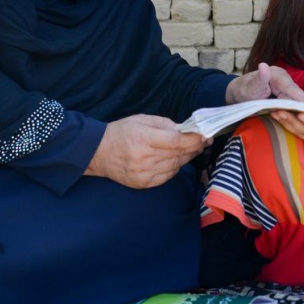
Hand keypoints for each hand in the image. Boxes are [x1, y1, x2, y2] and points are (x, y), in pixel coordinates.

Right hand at [85, 114, 210, 188]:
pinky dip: (174, 167)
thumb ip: (165, 124)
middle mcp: (144, 158)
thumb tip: (186, 130)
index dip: (195, 139)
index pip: (177, 141)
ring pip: (176, 166)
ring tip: (190, 149)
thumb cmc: (121, 132)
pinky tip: (173, 159)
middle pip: (179, 154)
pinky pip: (167, 176)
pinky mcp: (143, 183)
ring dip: (186, 157)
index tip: (206, 134)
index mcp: (144, 139)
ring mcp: (144, 174)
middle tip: (203, 140)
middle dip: (194, 147)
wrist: (98, 152)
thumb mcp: (141, 120)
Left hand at [225, 63, 303, 104]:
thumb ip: (258, 80)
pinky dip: (299, 111)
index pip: (293, 90)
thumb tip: (263, 66)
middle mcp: (284, 80)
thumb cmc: (243, 90)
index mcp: (278, 75)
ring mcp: (285, 87)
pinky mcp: (285, 95)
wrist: (239, 93)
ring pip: (297, 101)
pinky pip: (293, 104)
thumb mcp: (249, 88)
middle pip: (298, 96)